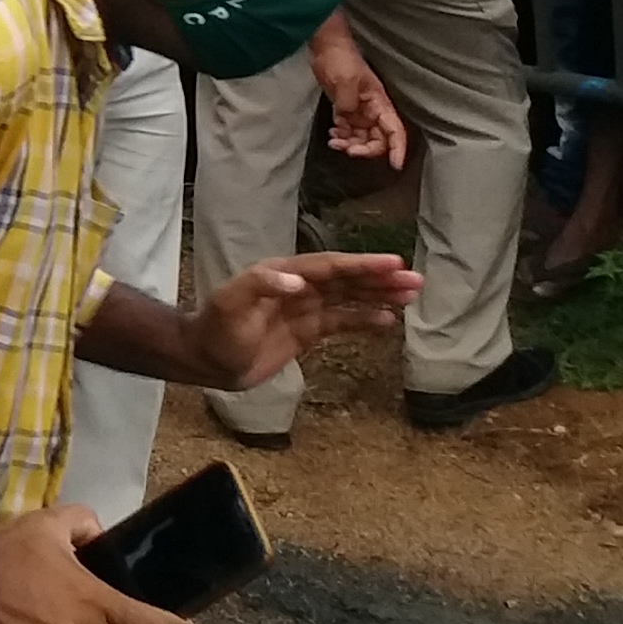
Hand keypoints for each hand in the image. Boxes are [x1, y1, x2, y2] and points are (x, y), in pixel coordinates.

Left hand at [184, 250, 417, 390]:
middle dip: (380, 279)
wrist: (205, 360)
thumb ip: (261, 286)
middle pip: (346, 279)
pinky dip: (364, 320)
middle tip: (417, 280)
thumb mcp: (231, 304)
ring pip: (349, 298)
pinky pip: (341, 322)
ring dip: (379, 296)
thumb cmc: (215, 330)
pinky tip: (388, 321)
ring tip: (412, 295)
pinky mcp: (306, 332)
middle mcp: (298, 287)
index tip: (394, 263)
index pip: (330, 266)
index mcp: (282, 274)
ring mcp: (304, 309)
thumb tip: (298, 281)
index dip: (362, 265)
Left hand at [312, 33, 408, 169]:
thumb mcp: (345, 80)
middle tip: (348, 150)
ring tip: (334, 142)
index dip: (398, 149)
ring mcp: (359, 110)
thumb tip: (348, 121)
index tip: (395, 165)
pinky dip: (342, 136)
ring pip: (362, 137)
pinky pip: (348, 130)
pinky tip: (333, 134)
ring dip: (351, 144)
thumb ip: (349, 104)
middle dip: (366, 149)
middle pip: (378, 139)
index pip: (395, 130)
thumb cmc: (340, 59)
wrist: (325, 45)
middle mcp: (373, 110)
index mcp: (380, 103)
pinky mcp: (345, 108)